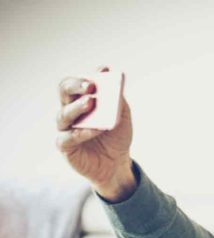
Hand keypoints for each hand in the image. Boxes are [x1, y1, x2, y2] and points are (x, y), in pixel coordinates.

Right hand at [56, 68, 135, 201]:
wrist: (117, 163)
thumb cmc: (116, 136)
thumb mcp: (122, 116)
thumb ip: (118, 100)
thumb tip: (117, 82)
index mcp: (82, 99)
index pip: (80, 82)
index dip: (90, 75)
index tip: (104, 71)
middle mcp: (70, 110)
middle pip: (64, 91)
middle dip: (76, 85)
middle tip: (91, 85)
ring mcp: (66, 128)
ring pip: (64, 113)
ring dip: (77, 107)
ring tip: (91, 103)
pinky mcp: (65, 146)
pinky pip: (68, 137)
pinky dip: (82, 132)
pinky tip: (95, 129)